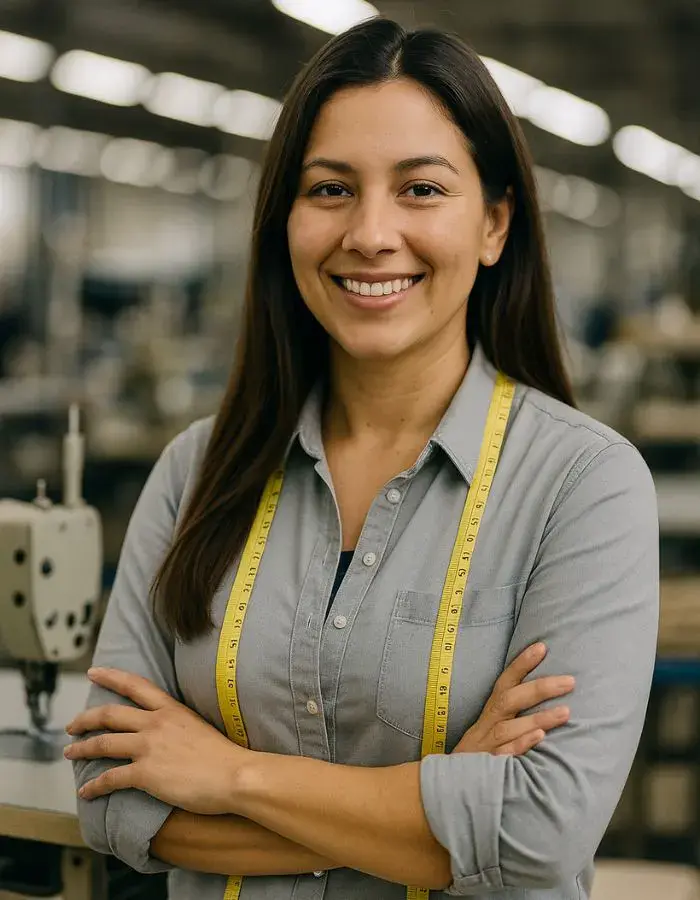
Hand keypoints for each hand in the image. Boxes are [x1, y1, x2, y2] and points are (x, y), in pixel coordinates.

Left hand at [64, 667, 248, 814]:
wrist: (234, 774)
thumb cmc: (224, 755)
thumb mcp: (198, 725)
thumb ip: (178, 724)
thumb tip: (168, 732)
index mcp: (170, 709)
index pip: (134, 685)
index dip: (110, 677)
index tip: (93, 672)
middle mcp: (156, 723)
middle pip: (109, 714)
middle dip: (84, 719)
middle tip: (71, 725)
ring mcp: (149, 747)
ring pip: (103, 743)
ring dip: (82, 749)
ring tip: (70, 754)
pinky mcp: (145, 773)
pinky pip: (111, 778)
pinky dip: (94, 786)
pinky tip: (86, 792)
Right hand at [452, 642, 573, 755]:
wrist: (450, 786)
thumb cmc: (481, 753)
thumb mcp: (492, 729)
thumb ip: (513, 714)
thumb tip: (545, 694)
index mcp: (490, 713)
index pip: (505, 683)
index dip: (521, 664)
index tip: (542, 647)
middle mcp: (487, 725)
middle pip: (509, 700)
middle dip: (539, 688)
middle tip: (570, 681)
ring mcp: (486, 746)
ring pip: (509, 727)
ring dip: (537, 718)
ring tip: (566, 712)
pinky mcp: (487, 767)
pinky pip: (504, 754)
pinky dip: (521, 745)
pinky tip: (540, 738)